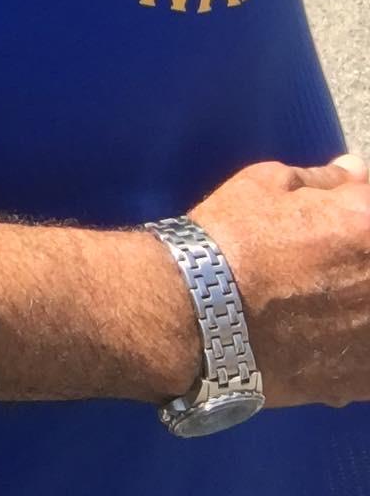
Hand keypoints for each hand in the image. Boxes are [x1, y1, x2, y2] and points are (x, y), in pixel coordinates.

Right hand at [190, 152, 369, 406]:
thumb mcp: (265, 184)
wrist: (198, 314)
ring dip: (357, 301)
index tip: (336, 219)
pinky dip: (355, 344)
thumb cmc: (229, 238)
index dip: (356, 211)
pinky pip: (369, 360)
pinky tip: (325, 335)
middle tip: (321, 258)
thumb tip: (356, 172)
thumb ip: (324, 180)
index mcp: (366, 224)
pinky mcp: (363, 379)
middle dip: (356, 256)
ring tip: (322, 300)